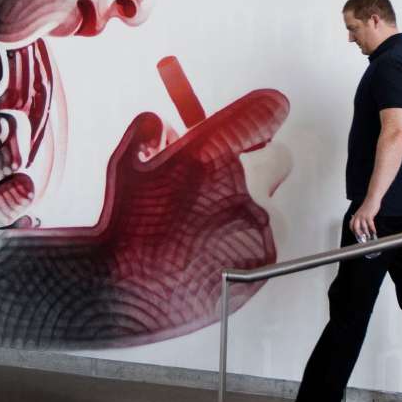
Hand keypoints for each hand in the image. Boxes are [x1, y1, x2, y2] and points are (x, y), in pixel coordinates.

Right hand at [99, 89, 290, 330]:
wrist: (128, 290)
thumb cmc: (125, 228)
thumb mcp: (124, 167)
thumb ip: (146, 136)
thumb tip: (161, 126)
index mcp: (212, 150)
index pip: (265, 111)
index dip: (264, 113)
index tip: (265, 115)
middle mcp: (244, 180)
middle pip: (277, 158)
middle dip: (258, 166)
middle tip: (228, 180)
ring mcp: (259, 219)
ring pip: (269, 204)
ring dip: (247, 210)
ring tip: (207, 231)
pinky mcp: (266, 254)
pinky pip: (264, 240)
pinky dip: (244, 245)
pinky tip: (211, 255)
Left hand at [349, 200, 379, 239]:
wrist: (372, 199)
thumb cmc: (368, 205)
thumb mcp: (362, 212)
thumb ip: (361, 217)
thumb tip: (363, 225)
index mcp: (356, 215)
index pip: (351, 224)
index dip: (352, 230)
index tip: (355, 234)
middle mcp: (358, 216)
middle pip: (355, 227)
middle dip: (358, 233)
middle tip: (361, 237)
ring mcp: (363, 216)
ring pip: (363, 227)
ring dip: (366, 233)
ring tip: (369, 236)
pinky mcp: (369, 216)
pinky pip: (370, 225)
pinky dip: (372, 229)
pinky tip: (374, 231)